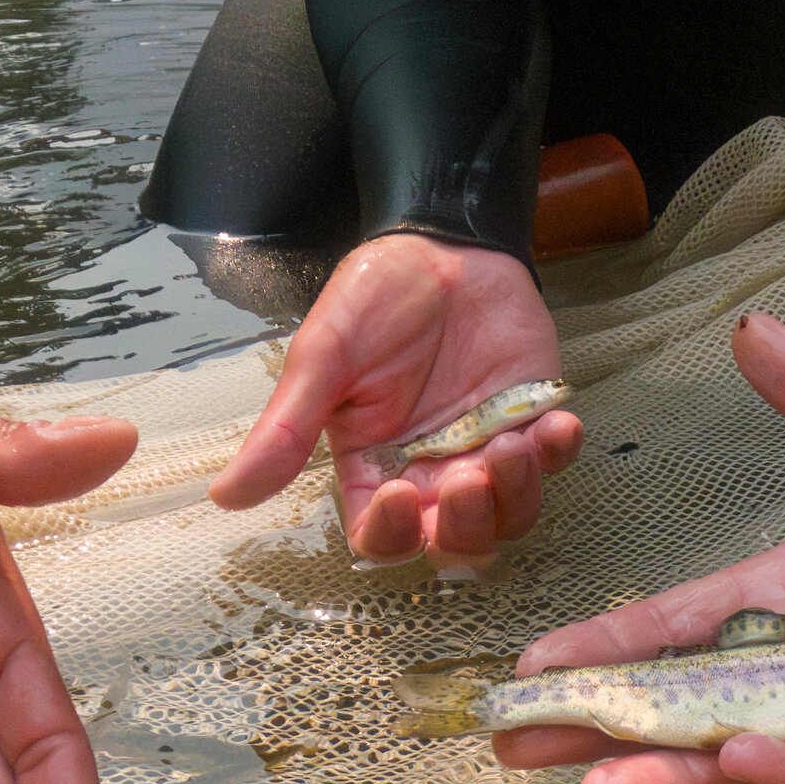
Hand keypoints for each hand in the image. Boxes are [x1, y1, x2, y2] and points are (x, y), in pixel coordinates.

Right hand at [210, 235, 583, 564]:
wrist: (441, 242)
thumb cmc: (375, 297)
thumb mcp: (322, 358)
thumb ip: (283, 430)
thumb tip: (224, 496)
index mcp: (375, 467)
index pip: (383, 535)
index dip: (393, 535)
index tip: (399, 496)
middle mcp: (432, 473)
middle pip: (455, 541)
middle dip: (467, 523)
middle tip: (468, 476)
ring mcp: (486, 451)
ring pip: (510, 516)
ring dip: (516, 495)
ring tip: (512, 445)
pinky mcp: (533, 422)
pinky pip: (555, 464)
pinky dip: (559, 455)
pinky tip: (555, 425)